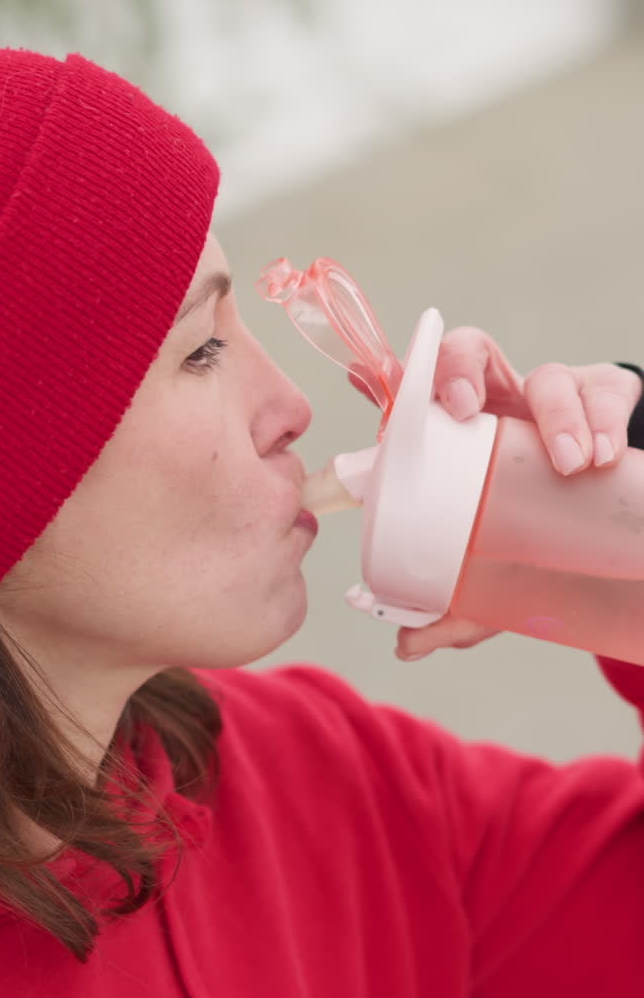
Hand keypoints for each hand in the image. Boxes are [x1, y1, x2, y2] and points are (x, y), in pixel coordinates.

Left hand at [393, 328, 642, 661]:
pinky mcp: (609, 398)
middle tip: (464, 410)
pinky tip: (603, 455)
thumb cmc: (545, 538)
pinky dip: (601, 418)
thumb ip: (456, 607)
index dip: (400, 377)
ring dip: (556, 415)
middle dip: (459, 369)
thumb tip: (405, 645)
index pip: (423, 386)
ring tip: (571, 464)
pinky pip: (604, 390)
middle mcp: (503, 405)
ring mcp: (556, 398)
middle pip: (471, 352)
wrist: (621, 530)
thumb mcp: (501, 574)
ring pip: (546, 376)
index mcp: (463, 436)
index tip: (377, 383)